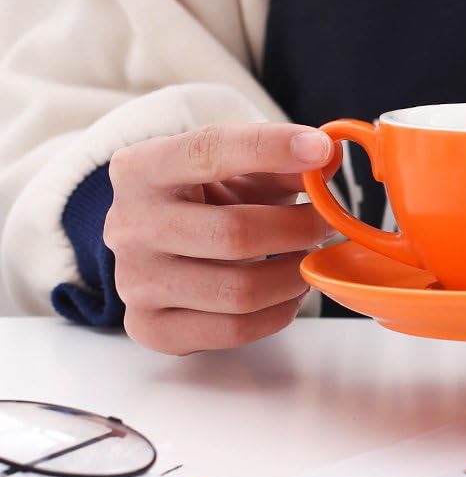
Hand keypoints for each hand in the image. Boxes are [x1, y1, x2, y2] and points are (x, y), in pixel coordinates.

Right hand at [105, 123, 337, 353]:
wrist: (162, 247)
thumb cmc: (208, 199)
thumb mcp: (240, 170)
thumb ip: (282, 162)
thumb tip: (327, 156)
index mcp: (141, 168)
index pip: (207, 151)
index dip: (270, 148)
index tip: (319, 149)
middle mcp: (128, 224)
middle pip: (234, 233)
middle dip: (297, 228)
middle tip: (325, 223)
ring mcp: (134, 281)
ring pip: (239, 290)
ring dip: (293, 275)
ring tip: (307, 258)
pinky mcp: (150, 326)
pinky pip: (233, 329)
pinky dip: (278, 312)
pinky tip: (289, 291)